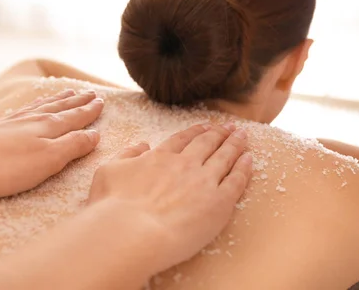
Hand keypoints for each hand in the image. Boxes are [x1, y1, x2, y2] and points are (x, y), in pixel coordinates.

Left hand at [0, 89, 103, 196]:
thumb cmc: (7, 167)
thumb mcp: (49, 160)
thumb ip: (73, 145)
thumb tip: (94, 134)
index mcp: (49, 127)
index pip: (75, 117)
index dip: (89, 111)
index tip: (101, 101)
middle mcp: (33, 119)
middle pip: (60, 108)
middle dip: (77, 102)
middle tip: (90, 93)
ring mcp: (14, 122)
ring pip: (42, 106)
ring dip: (58, 100)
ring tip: (67, 93)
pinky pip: (23, 110)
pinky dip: (34, 105)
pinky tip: (31, 106)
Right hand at [88, 123, 251, 271]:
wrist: (131, 231)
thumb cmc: (113, 206)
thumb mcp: (108, 171)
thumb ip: (126, 155)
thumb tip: (141, 145)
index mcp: (159, 157)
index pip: (181, 140)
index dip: (194, 132)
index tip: (204, 127)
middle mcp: (184, 165)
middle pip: (206, 144)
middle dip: (219, 133)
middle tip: (229, 127)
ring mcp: (203, 182)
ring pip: (224, 157)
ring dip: (235, 144)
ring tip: (243, 136)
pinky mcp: (219, 203)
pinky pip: (237, 181)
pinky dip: (244, 168)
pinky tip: (250, 160)